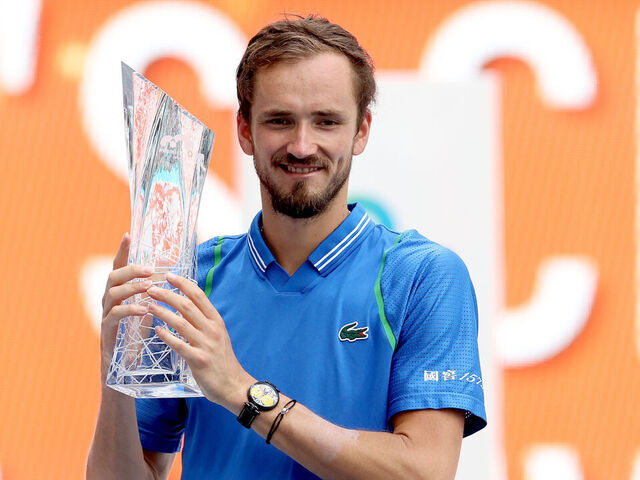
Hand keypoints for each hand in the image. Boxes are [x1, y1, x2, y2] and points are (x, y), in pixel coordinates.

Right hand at [100, 233, 153, 381]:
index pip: (119, 267)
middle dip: (131, 269)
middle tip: (149, 269)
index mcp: (120, 293)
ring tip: (149, 288)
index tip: (128, 234)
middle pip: (113, 276)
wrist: (125, 372)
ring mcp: (105, 316)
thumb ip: (154, 291)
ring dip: (131, 288)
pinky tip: (144, 310)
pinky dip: (129, 310)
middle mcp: (109, 301)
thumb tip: (170, 269)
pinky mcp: (106, 333)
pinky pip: (114, 316)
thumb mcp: (148, 310)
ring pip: (111, 294)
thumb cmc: (138, 338)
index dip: (122, 250)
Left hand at [146, 274, 252, 410]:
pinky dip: (166, 336)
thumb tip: (184, 309)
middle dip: (167, 295)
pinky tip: (156, 330)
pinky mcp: (198, 360)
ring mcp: (206, 344)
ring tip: (148, 307)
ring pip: (180, 322)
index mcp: (216, 321)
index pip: (199, 295)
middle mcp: (212, 329)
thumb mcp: (218, 336)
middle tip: (150, 289)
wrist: (233, 385)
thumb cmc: (222, 361)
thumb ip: (203, 322)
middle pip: (187, 305)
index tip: (168, 275)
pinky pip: (179, 345)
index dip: (183, 284)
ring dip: (162, 312)